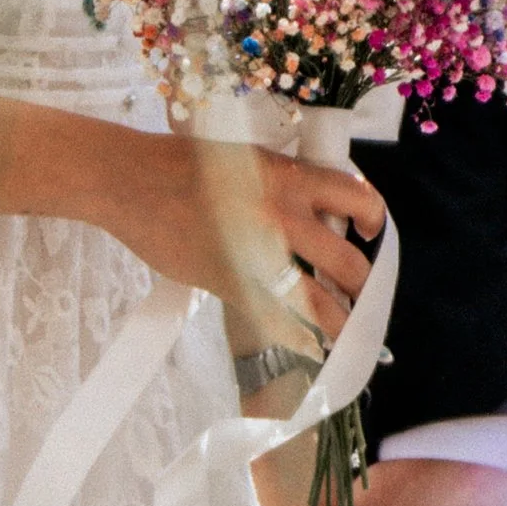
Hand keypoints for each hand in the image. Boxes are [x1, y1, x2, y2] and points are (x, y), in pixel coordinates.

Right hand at [84, 132, 382, 348]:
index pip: (358, 198)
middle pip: (348, 262)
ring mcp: (258, 256)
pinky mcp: (230, 285)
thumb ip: (282, 181)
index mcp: (289, 178)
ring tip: (349, 332)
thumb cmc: (182, 164)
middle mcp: (283, 218)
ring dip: (340, 322)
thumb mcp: (245, 158)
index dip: (375, 219)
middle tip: (361, 293)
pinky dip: (297, 338)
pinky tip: (308, 346)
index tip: (372, 231)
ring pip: (319, 302)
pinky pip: (276, 320)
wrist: (131, 183)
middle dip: (363, 285)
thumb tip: (314, 207)